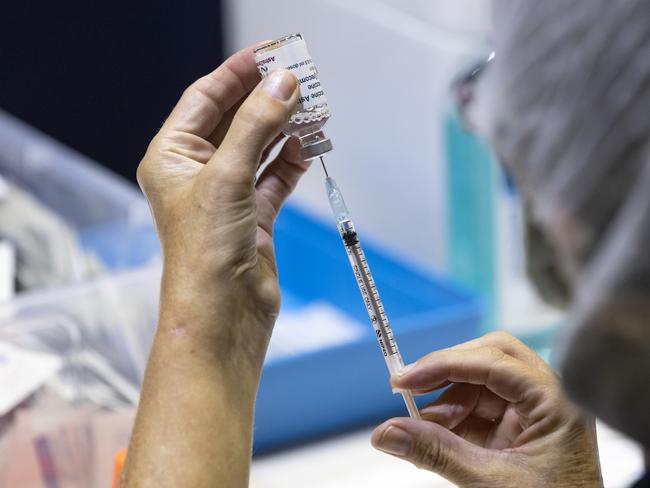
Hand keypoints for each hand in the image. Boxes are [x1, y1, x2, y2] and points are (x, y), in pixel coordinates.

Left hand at [122, 46, 304, 486]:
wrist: (223, 315)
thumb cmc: (204, 253)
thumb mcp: (228, 176)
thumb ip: (257, 126)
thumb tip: (283, 84)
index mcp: (172, 157)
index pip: (205, 98)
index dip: (238, 73)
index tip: (271, 54)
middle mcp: (198, 174)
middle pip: (236, 120)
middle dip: (268, 99)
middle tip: (301, 78)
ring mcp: (227, 195)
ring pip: (260, 148)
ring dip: (286, 129)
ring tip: (314, 110)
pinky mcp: (253, 216)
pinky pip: (275, 176)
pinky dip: (293, 160)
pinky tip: (310, 145)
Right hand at [371, 332, 602, 486]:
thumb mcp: (488, 483)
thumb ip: (435, 454)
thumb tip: (386, 433)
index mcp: (555, 403)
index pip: (493, 361)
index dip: (443, 365)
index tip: (405, 380)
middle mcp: (548, 399)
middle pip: (490, 358)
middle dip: (447, 372)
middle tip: (410, 387)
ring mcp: (534, 413)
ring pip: (480, 383)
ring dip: (445, 401)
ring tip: (421, 428)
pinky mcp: (520, 430)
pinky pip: (480, 409)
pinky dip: (453, 419)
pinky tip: (435, 435)